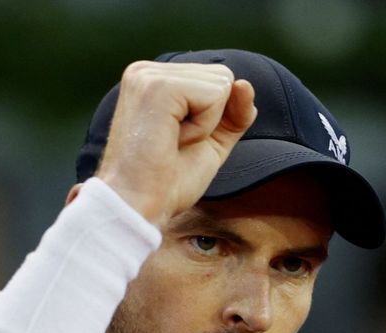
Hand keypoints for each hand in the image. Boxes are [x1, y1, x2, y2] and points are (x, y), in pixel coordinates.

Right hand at [95, 61, 256, 228]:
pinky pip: (214, 96)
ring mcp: (149, 75)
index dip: (213, 120)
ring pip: (222, 85)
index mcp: (154, 80)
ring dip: (207, 125)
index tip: (176, 143)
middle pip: (222, 78)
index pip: (216, 81)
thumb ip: (233, 113)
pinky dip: (204, 127)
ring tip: (171, 142)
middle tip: (173, 145)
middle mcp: (147, 71)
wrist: (139, 208)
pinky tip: (173, 139)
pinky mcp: (158, 86)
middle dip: (211, 120)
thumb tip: (245, 84)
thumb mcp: (211, 142)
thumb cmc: (167, 182)